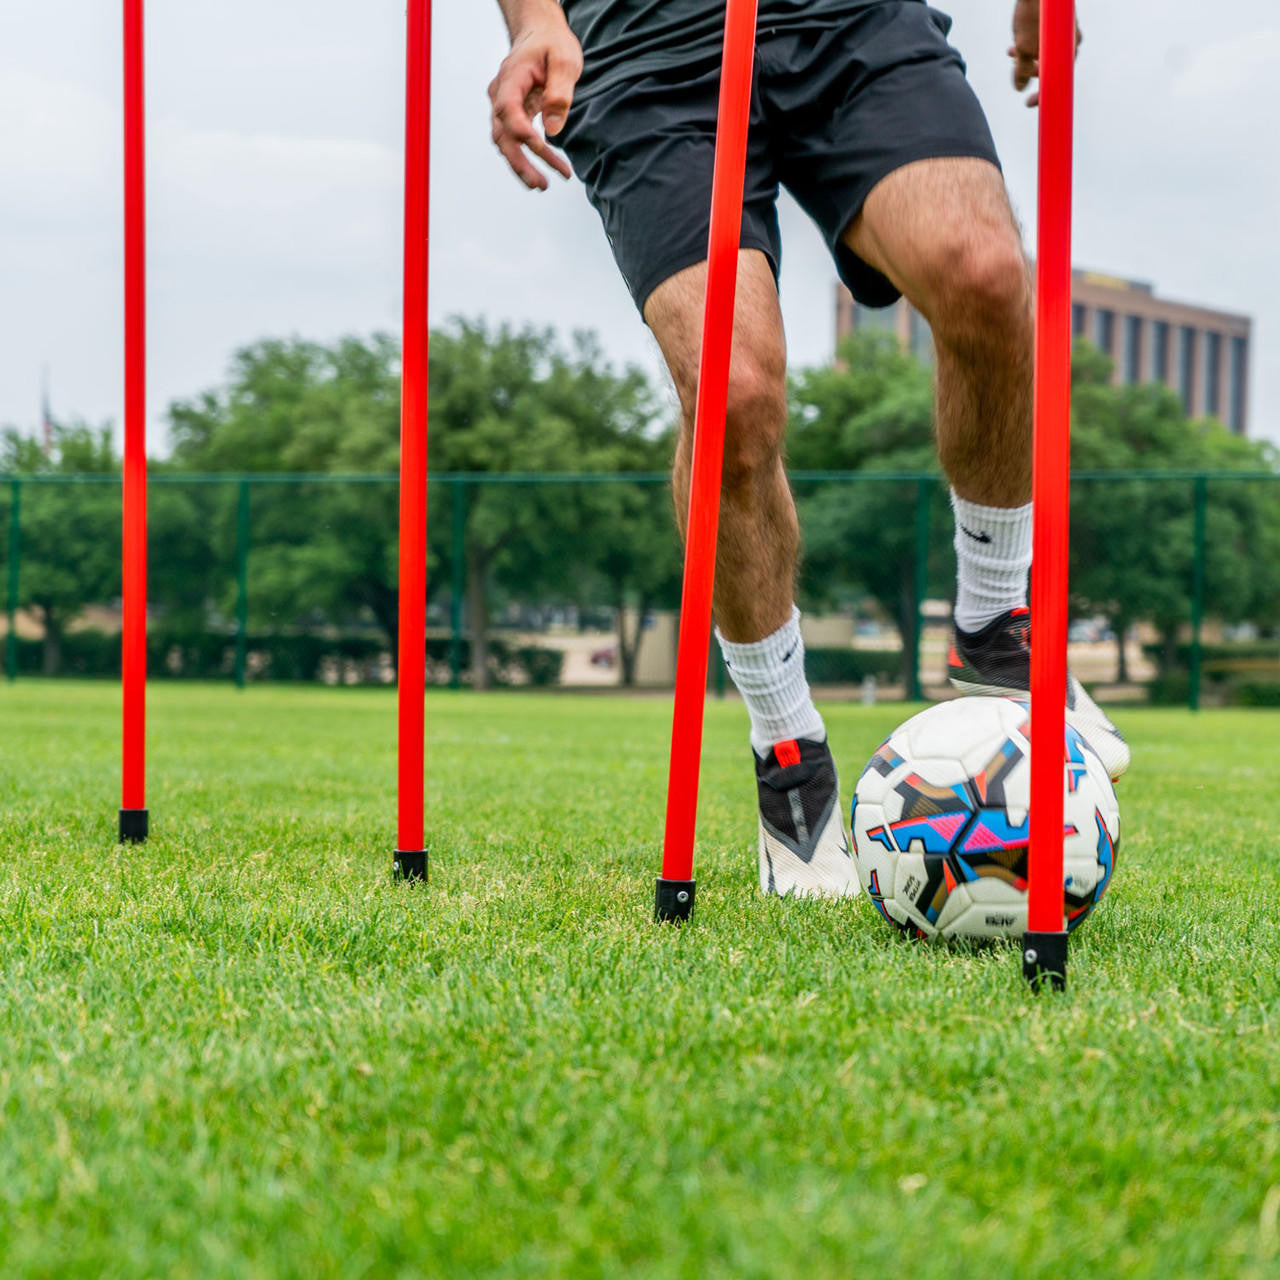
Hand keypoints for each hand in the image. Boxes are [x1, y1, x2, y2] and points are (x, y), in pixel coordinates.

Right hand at [489, 18, 582, 189]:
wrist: (539, 33)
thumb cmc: (552, 43)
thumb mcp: (564, 60)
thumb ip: (559, 93)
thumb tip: (553, 130)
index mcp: (511, 77)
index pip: (509, 110)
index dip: (522, 133)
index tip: (543, 148)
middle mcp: (500, 94)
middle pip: (502, 134)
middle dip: (520, 162)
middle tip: (541, 184)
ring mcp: (503, 105)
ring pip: (505, 142)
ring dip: (521, 166)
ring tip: (542, 185)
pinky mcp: (511, 114)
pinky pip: (513, 140)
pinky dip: (524, 157)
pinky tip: (541, 171)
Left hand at [1009, 0, 1082, 107]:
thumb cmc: (1032, 13)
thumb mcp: (1022, 46)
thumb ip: (1022, 70)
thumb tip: (1020, 88)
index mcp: (1068, 50)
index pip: (1058, 82)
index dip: (1043, 95)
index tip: (1029, 104)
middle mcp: (1071, 41)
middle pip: (1053, 68)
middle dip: (1032, 74)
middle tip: (1018, 78)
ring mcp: (1066, 32)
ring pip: (1046, 54)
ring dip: (1027, 58)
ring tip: (1011, 53)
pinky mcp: (1058, 24)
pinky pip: (1045, 41)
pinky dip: (1030, 46)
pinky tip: (1015, 43)